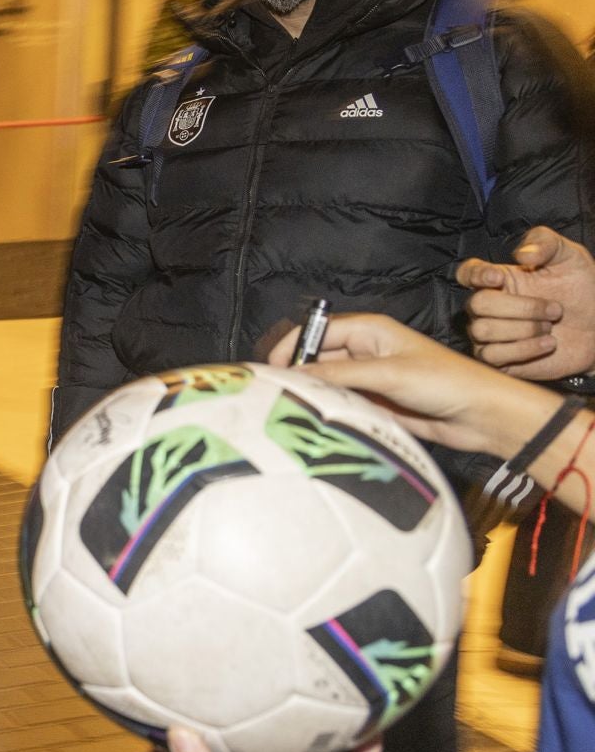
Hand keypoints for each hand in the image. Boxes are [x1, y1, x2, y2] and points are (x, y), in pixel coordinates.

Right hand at [269, 312, 558, 459]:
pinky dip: (327, 409)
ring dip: (312, 393)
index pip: (317, 330)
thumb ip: (340, 373)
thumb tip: (295, 374)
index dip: (292, 346)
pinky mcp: (373, 401)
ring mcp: (368, 377)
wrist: (481, 415)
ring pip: (326, 381)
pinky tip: (313, 421)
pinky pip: (340, 402)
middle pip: (317, 356)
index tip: (270, 369)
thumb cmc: (444, 383)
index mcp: (369, 330)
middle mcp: (364, 350)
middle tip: (274, 393)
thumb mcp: (388, 373)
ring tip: (288, 409)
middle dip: (297, 371)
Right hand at [459, 226, 594, 380]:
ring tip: (551, 327)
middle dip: (520, 308)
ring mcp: (491, 334)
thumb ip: (545, 243)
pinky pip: (492, 355)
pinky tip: (548, 343)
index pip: (467, 273)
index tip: (499, 277)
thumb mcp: (570, 256)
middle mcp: (489, 307)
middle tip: (555, 309)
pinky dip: (524, 349)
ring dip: (524, 329)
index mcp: (500, 279)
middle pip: (476, 304)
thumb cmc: (581, 290)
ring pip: (482, 331)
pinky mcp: (499, 359)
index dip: (475, 275)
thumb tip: (520, 254)